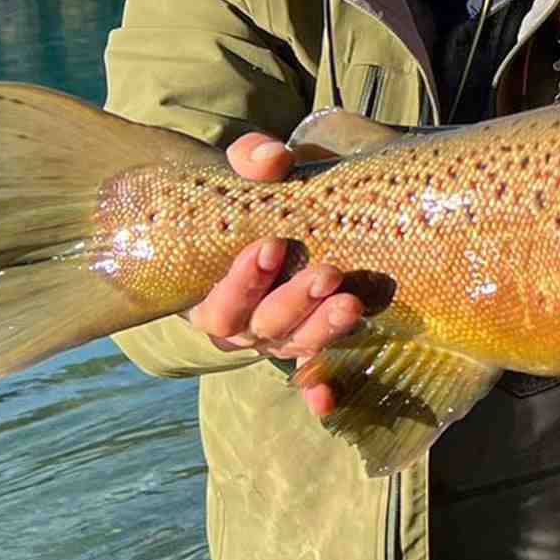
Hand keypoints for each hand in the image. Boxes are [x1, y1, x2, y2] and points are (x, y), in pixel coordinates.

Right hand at [180, 131, 360, 415]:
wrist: (268, 212)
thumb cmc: (246, 196)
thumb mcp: (242, 173)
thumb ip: (250, 160)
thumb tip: (272, 160)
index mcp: (208, 293)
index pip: (217, 304)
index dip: (241, 282)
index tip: (269, 245)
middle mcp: (242, 324)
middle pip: (261, 328)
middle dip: (293, 302)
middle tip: (326, 273)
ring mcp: (277, 335)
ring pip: (295, 345)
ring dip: (322, 329)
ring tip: (351, 303)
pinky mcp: (310, 337)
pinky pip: (315, 370)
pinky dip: (320, 389)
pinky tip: (330, 400)